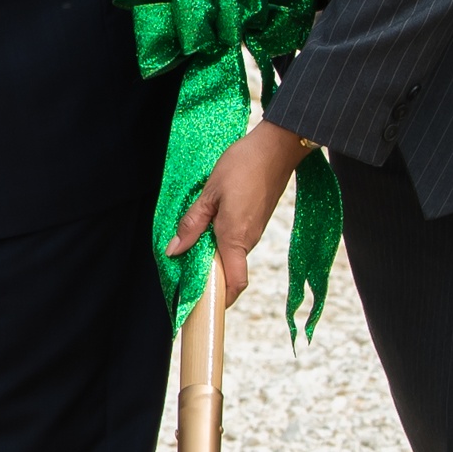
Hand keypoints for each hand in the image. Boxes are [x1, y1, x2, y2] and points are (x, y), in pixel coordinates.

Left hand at [170, 119, 306, 303]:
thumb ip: (192, 223)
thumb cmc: (243, 165)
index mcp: (235, 237)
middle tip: (184, 270)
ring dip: (213, 254)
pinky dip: (221, 240)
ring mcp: (255, 231)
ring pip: (232, 254)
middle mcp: (248, 240)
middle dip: (209, 275)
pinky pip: (237, 240)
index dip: (220, 299)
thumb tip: (175, 250)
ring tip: (191, 242)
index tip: (201, 304)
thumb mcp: (210, 192)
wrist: (277, 147)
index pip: (234, 283)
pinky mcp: (258, 220)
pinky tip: (207, 225)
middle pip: (229, 270)